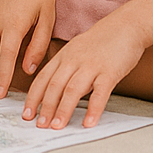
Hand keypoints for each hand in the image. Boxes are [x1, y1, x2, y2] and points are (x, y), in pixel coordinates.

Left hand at [23, 13, 146, 129]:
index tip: (26, 113)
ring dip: (63, 110)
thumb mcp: (76, 50)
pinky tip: (89, 123)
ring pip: (73, 90)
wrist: (126, 25)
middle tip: (39, 125)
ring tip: (57, 126)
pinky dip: (93, 109)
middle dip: (44, 107)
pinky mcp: (110, 72)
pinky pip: (100, 93)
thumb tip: (56, 91)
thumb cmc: (101, 41)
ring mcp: (91, 66)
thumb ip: (66, 68)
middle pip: (54, 85)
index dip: (33, 97)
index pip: (43, 78)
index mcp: (63, 56)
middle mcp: (74, 60)